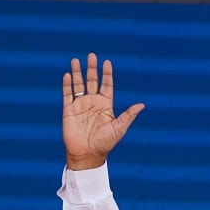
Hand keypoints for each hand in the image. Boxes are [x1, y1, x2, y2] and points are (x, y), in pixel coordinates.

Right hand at [63, 53, 144, 170]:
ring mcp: (80, 105)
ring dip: (77, 72)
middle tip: (92, 55)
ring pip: (79, 85)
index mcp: (106, 106)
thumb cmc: (105, 143)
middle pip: (92, 81)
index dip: (107, 74)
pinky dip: (67, 85)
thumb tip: (142, 105)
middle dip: (92, 69)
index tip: (107, 62)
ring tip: (76, 60)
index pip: (107, 85)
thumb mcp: (119, 128)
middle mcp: (93, 103)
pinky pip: (67, 94)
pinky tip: (68, 75)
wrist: (87, 154)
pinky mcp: (69, 110)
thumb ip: (128, 115)